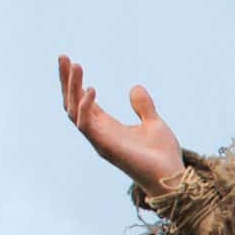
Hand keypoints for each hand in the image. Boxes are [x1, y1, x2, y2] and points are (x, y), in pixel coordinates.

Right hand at [58, 56, 184, 191]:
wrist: (172, 176)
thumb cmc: (162, 155)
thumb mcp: (154, 123)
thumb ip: (143, 106)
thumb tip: (135, 87)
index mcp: (107, 126)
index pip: (83, 100)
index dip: (75, 82)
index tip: (72, 61)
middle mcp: (98, 132)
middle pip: (72, 102)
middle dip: (66, 80)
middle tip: (63, 57)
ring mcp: (99, 140)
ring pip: (74, 111)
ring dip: (72, 88)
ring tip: (76, 67)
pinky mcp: (104, 147)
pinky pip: (86, 125)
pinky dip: (85, 107)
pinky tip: (91, 90)